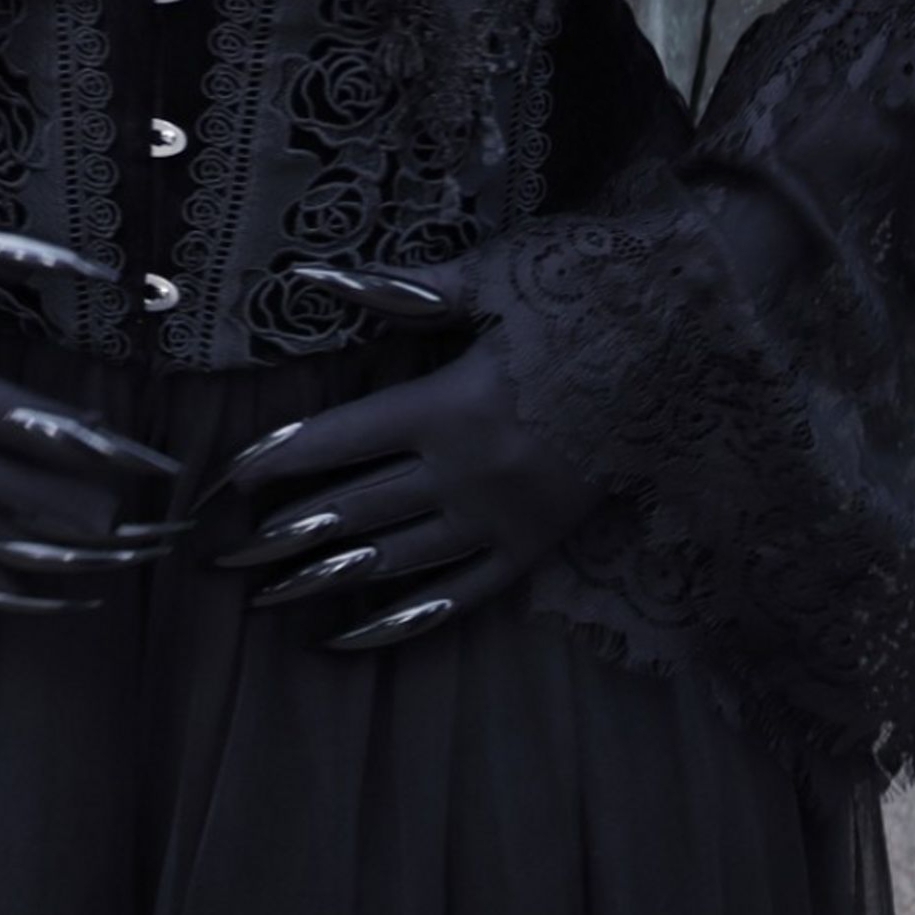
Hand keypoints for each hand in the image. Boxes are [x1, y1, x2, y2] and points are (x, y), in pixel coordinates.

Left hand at [207, 260, 600, 649]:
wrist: (695, 337)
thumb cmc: (591, 292)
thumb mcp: (496, 279)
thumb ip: (404, 291)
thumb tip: (317, 278)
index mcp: (452, 404)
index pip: (340, 441)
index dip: (279, 460)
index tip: (227, 480)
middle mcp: (470, 473)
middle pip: (356, 510)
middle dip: (281, 536)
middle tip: (220, 558)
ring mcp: (505, 518)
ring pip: (397, 561)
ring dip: (325, 581)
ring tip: (266, 599)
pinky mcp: (539, 545)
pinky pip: (460, 596)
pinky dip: (404, 619)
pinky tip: (353, 635)